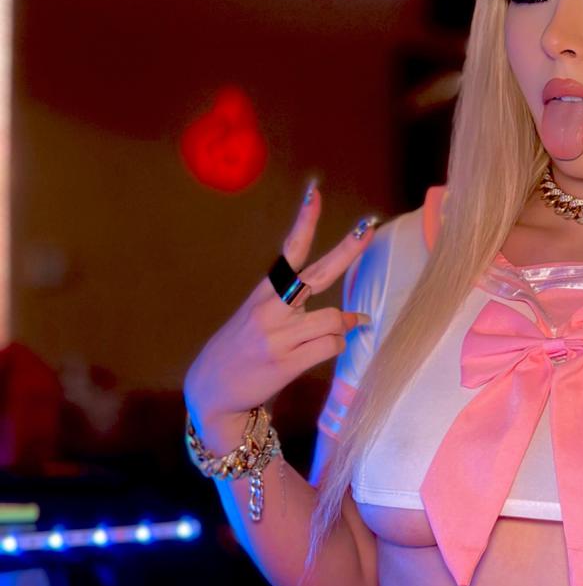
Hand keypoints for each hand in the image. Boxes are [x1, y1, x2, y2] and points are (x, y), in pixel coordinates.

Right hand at [183, 182, 380, 446]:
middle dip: (348, 249)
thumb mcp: (257, 321)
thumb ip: (298, 313)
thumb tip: (352, 316)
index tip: (315, 193)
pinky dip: (336, 346)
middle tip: (369, 228)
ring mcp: (279, 336)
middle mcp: (271, 310)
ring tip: (339, 330)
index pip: (289, 252)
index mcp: (263, 294)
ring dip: (343, 326)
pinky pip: (331, 346)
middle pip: (320, 274)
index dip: (304, 222)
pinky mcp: (287, 362)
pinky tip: (326, 349)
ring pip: (335, 318)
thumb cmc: (240, 352)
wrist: (211, 392)